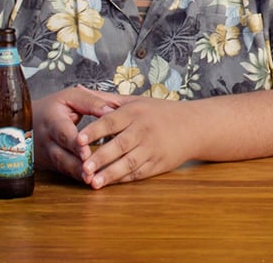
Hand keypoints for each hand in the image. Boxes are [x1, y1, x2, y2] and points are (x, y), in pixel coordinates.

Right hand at [32, 86, 122, 182]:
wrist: (24, 121)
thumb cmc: (53, 107)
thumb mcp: (70, 97)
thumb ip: (91, 102)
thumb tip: (111, 111)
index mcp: (51, 121)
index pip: (62, 133)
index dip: (74, 143)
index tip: (86, 152)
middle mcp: (46, 140)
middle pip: (60, 155)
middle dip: (76, 165)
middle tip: (91, 172)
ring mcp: (46, 155)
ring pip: (61, 167)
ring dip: (77, 174)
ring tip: (92, 180)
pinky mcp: (49, 165)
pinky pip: (63, 172)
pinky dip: (76, 177)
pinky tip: (89, 181)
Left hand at [76, 96, 196, 187]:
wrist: (194, 126)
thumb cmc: (159, 112)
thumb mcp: (134, 100)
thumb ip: (104, 98)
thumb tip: (78, 89)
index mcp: (135, 112)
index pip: (111, 121)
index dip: (94, 131)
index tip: (78, 140)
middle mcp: (144, 130)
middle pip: (119, 145)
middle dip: (101, 157)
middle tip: (83, 168)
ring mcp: (152, 148)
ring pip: (129, 163)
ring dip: (110, 174)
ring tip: (93, 183)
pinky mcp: (159, 164)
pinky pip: (138, 173)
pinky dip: (123, 179)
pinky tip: (109, 183)